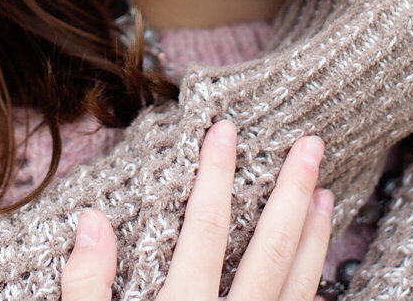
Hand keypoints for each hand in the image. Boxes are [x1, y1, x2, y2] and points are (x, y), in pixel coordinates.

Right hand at [61, 121, 334, 300]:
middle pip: (271, 250)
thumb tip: (92, 220)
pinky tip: (318, 264)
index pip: (205, 229)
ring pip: (298, 284)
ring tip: (325, 192)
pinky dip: (313, 282)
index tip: (226, 129)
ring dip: (314, 236)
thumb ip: (86, 286)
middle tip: (311, 143)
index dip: (216, 175)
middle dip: (292, 192)